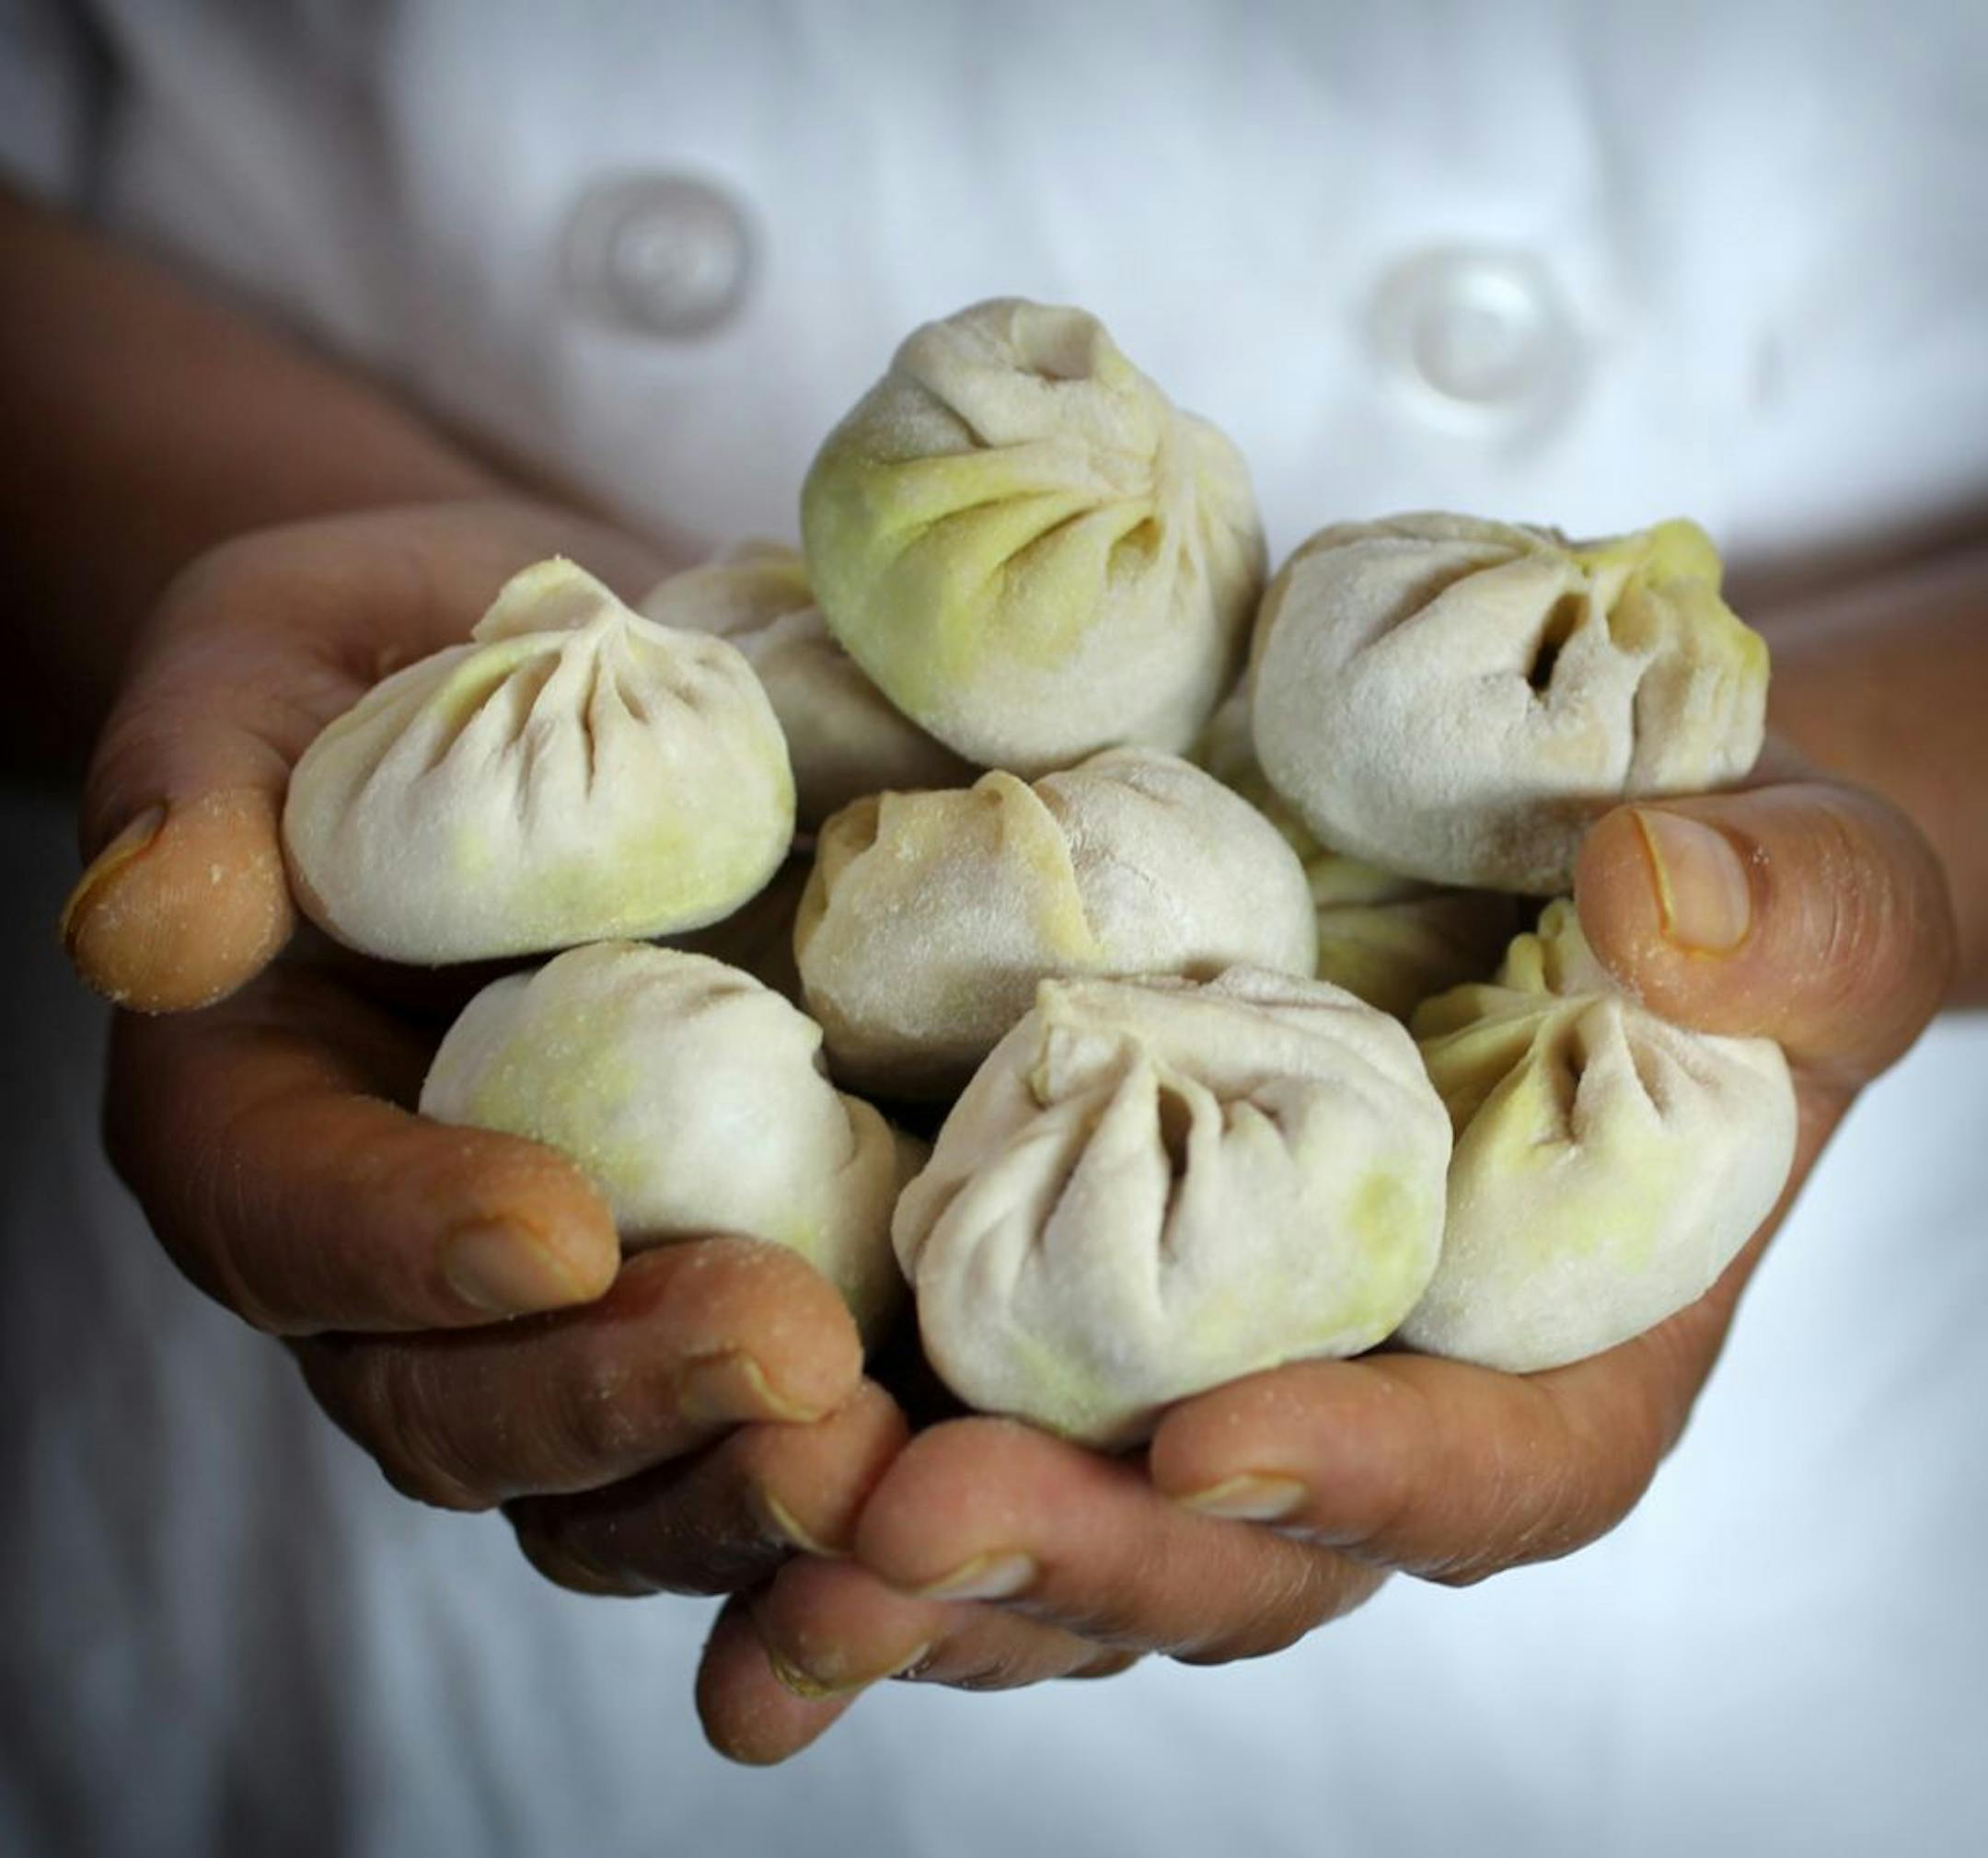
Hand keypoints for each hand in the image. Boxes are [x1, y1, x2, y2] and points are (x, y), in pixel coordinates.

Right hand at [65, 498, 894, 1591]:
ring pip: (607, 1476)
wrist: (557, 689)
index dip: (408, 1249)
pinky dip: (847, 1449)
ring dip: (742, 1482)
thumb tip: (145, 932)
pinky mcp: (708, 1278)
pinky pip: (749, 1423)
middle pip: (457, 1408)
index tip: (558, 1228)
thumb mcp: (264, 671)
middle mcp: (395, 1260)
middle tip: (790, 1353)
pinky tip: (967, 1424)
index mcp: (260, 1123)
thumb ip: (193, 783)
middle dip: (619, 1399)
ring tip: (886, 1440)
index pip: (294, 1226)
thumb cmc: (388, 665)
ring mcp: (557, 1304)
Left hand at [696, 769, 1954, 1763]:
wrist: (1571, 892)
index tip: (1216, 1442)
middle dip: (1072, 1555)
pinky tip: (719, 1495)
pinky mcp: (1083, 1318)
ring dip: (916, 1570)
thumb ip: (1777, 912)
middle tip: (908, 1524)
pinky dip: (847, 1483)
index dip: (1359, 1476)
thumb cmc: (1714, 911)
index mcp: (1558, 1368)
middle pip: (1228, 1556)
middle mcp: (1367, 1421)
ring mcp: (1209, 1385)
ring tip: (776, 1552)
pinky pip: (968, 1434)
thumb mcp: (1806, 890)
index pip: (1481, 1471)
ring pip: (1069, 1544)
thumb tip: (1651, 902)